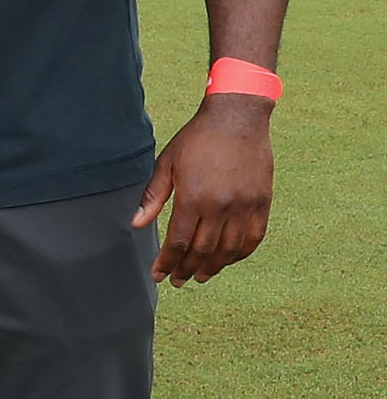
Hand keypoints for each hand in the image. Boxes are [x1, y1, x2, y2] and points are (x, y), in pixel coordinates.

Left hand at [130, 99, 272, 283]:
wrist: (237, 118)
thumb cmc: (197, 139)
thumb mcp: (167, 164)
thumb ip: (153, 197)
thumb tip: (136, 224)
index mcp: (193, 198)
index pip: (177, 242)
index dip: (167, 262)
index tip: (159, 275)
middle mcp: (221, 206)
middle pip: (203, 251)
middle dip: (187, 269)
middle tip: (178, 281)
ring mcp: (245, 205)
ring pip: (229, 249)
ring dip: (214, 267)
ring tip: (201, 276)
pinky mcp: (262, 202)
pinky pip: (254, 238)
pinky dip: (241, 253)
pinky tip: (229, 259)